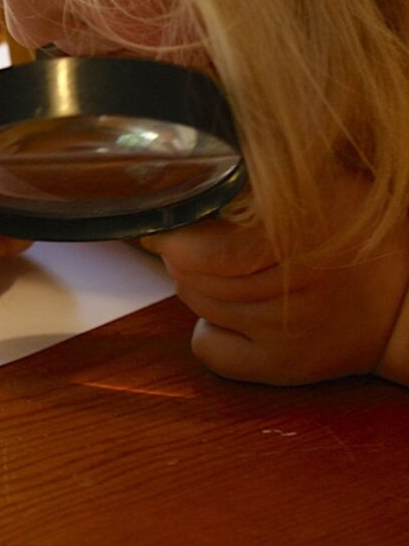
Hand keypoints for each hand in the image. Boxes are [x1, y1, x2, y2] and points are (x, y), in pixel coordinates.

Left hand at [141, 181, 408, 384]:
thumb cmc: (358, 233)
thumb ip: (266, 182)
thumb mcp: (329, 185)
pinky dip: (205, 328)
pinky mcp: (283, 367)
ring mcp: (288, 334)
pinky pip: (209, 350)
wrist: (407, 304)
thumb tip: (198, 177)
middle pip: (197, 276)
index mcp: (306, 237)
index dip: (175, 237)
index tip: (161, 222)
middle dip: (179, 255)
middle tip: (186, 241)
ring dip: (192, 284)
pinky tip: (226, 312)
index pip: (211, 251)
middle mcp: (297, 289)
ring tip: (217, 270)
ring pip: (199, 305)